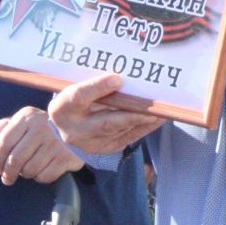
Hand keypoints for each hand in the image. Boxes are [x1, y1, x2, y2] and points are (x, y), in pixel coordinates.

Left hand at [0, 106, 84, 185]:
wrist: (75, 126)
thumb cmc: (38, 128)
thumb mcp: (18, 124)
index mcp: (27, 116)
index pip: (3, 142)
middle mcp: (42, 126)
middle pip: (15, 160)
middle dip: (7, 173)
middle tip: (7, 177)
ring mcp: (56, 142)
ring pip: (29, 170)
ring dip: (25, 174)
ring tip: (29, 168)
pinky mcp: (66, 156)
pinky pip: (44, 176)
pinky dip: (40, 177)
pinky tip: (43, 168)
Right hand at [49, 72, 165, 154]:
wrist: (68, 125)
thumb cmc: (76, 98)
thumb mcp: (77, 86)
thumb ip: (94, 81)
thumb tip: (121, 75)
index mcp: (63, 108)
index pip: (79, 97)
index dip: (98, 87)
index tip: (117, 78)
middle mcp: (75, 130)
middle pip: (104, 123)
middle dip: (129, 116)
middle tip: (150, 108)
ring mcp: (91, 144)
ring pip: (120, 131)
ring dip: (142, 121)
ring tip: (162, 110)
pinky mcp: (106, 149)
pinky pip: (128, 138)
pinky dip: (145, 128)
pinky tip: (159, 119)